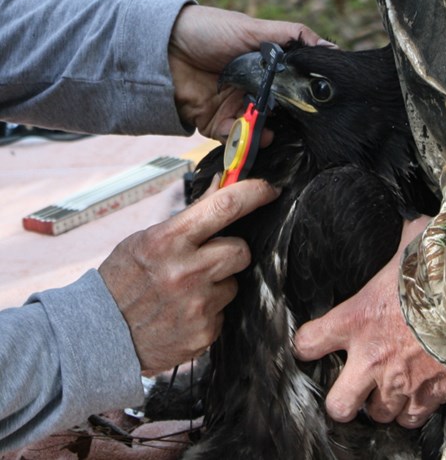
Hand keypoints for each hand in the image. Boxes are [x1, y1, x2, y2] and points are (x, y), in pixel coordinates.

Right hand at [99, 179, 278, 373]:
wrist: (100, 335)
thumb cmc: (124, 280)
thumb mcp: (148, 239)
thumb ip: (189, 218)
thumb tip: (223, 186)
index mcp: (168, 240)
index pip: (224, 206)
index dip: (254, 193)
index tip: (269, 190)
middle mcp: (185, 271)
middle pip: (241, 250)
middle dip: (232, 252)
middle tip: (208, 259)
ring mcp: (197, 305)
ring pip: (234, 283)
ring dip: (219, 284)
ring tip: (187, 292)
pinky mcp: (204, 332)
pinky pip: (224, 312)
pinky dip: (210, 311)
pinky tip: (184, 313)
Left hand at [168, 5, 327, 141]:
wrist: (161, 47)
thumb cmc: (207, 31)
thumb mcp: (254, 28)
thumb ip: (293, 38)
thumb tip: (330, 49)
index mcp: (262, 69)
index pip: (290, 88)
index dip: (302, 98)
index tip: (316, 107)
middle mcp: (250, 90)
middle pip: (275, 113)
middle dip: (285, 122)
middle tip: (299, 128)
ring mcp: (232, 108)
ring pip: (256, 128)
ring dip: (264, 134)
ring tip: (271, 134)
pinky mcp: (213, 123)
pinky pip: (232, 138)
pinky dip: (241, 140)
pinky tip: (248, 136)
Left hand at [294, 217, 445, 427]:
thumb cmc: (442, 265)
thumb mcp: (411, 242)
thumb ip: (400, 239)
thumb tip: (407, 225)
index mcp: (357, 317)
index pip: (309, 342)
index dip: (308, 344)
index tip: (314, 343)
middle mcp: (372, 357)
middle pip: (339, 404)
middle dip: (342, 399)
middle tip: (352, 386)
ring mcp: (402, 382)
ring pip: (378, 415)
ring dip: (383, 403)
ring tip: (391, 388)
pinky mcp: (432, 395)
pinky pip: (413, 419)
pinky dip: (414, 411)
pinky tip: (419, 395)